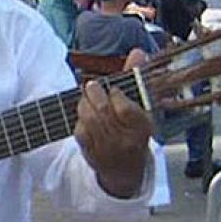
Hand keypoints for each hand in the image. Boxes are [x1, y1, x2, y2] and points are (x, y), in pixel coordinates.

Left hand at [74, 81, 153, 197]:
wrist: (126, 169)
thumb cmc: (133, 131)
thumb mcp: (141, 107)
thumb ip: (136, 78)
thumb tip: (137, 52)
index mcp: (141, 128)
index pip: (125, 108)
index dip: (115, 94)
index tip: (112, 88)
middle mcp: (125, 140)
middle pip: (103, 112)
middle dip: (93, 94)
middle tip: (91, 85)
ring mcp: (107, 148)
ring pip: (89, 120)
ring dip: (84, 104)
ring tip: (86, 97)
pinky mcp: (91, 153)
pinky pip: (80, 132)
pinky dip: (79, 120)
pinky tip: (83, 115)